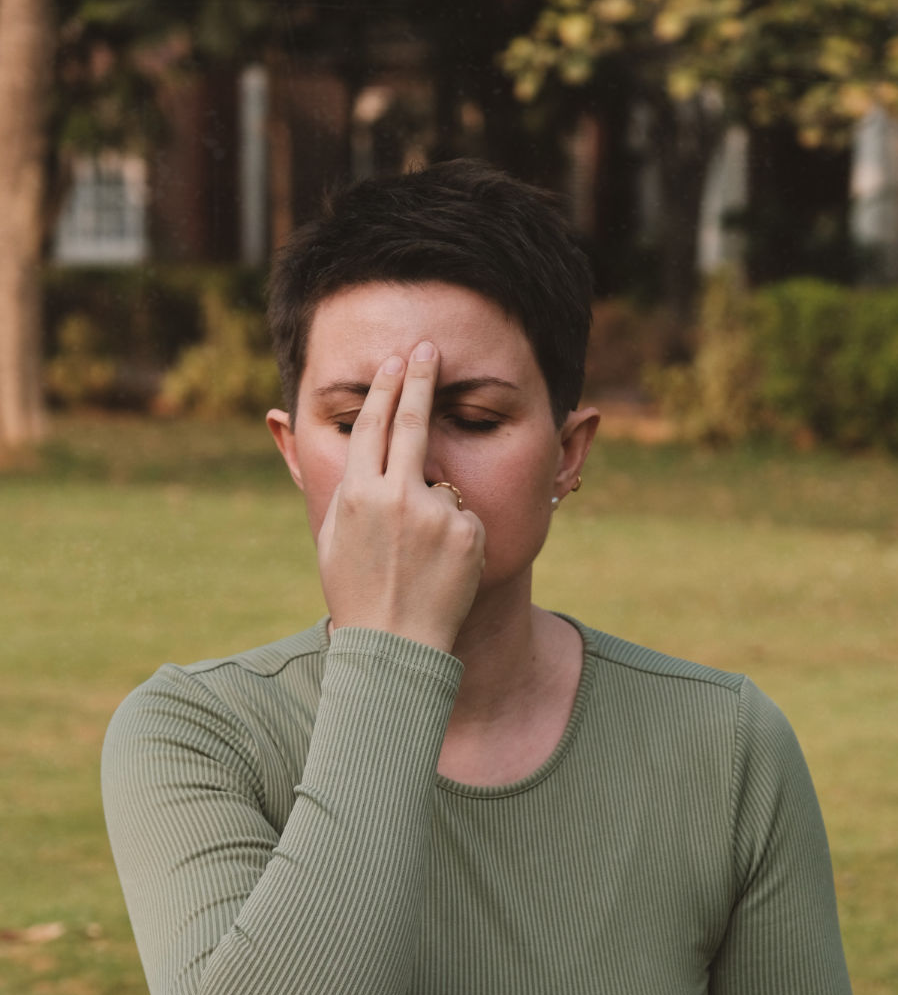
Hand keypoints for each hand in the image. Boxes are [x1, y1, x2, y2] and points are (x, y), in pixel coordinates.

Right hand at [317, 341, 485, 650]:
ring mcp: (435, 512)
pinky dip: (456, 536)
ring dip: (433, 511)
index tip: (397, 363)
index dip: (386, 390)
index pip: (373, 425)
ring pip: (441, 486)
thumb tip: (345, 450)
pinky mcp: (467, 531)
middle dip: (420, 381)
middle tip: (429, 348)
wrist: (395, 646)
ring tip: (418, 559)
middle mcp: (396, 495)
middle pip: (412, 423)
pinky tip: (440, 569)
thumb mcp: (333, 539)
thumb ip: (345, 490)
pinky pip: (464, 517)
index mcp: (357, 494)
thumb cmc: (357, 594)